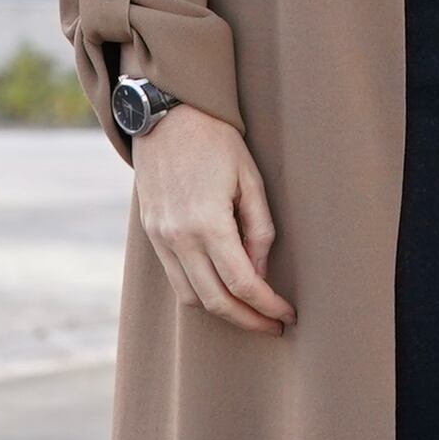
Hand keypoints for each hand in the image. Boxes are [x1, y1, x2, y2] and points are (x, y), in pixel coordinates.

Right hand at [127, 101, 292, 333]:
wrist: (166, 115)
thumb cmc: (216, 141)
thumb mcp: (250, 179)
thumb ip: (259, 229)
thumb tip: (260, 272)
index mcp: (208, 223)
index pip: (242, 284)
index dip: (267, 306)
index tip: (287, 315)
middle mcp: (179, 237)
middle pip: (215, 302)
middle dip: (247, 320)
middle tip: (272, 324)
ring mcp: (160, 238)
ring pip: (190, 297)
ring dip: (221, 310)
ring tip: (249, 309)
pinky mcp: (151, 234)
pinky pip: (175, 278)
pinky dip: (198, 291)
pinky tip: (220, 286)